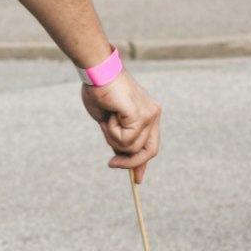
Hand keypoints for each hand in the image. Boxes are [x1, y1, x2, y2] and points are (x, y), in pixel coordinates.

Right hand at [80, 69, 160, 183]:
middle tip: (112, 163)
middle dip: (130, 163)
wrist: (96, 71)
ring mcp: (150, 115)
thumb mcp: (109, 122)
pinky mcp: (141, 115)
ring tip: (108, 118)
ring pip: (132, 147)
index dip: (142, 163)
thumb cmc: (99, 91)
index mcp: (149, 114)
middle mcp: (154, 114)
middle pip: (149, 151)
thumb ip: (118, 138)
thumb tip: (120, 159)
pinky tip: (111, 115)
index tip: (137, 179)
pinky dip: (112, 132)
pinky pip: (126, 140)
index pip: (150, 144)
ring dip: (113, 138)